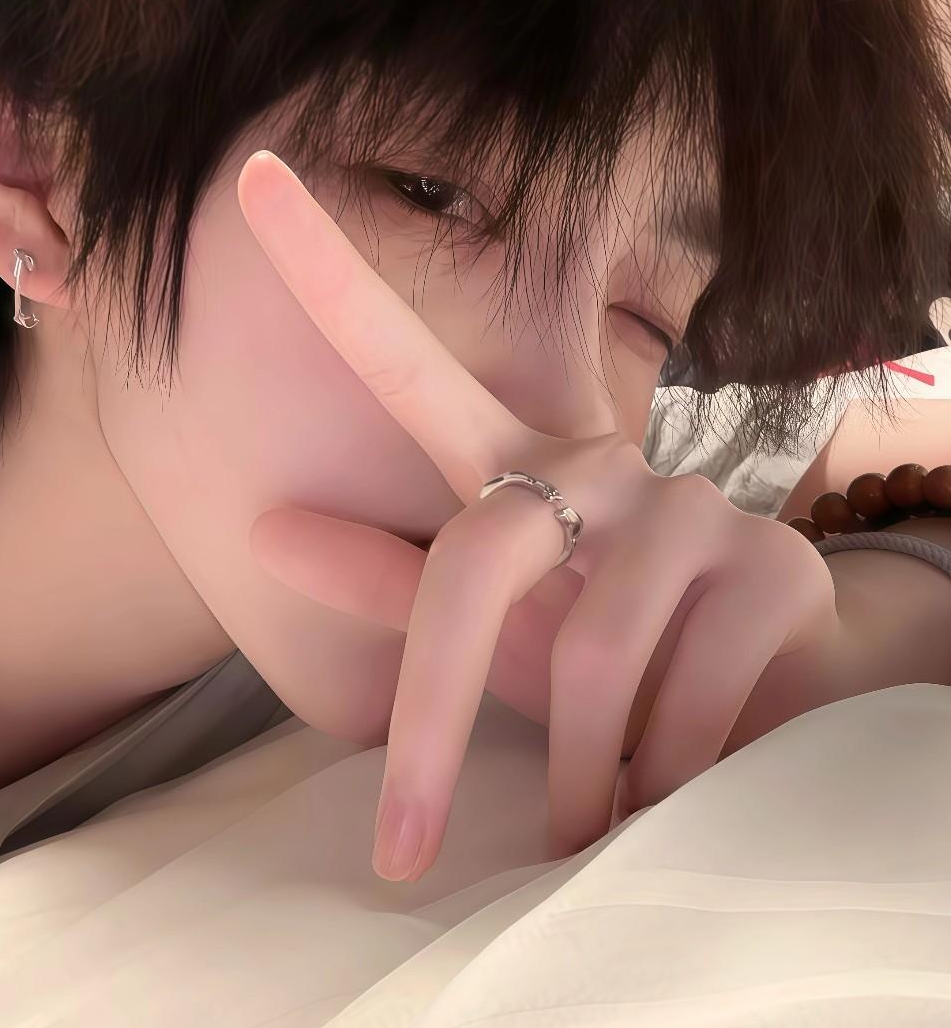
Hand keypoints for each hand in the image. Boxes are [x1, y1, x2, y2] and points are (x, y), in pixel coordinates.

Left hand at [236, 150, 837, 880]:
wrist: (766, 692)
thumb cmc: (600, 665)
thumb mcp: (490, 638)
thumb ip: (386, 585)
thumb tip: (267, 528)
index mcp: (510, 470)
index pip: (405, 361)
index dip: (330, 272)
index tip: (251, 180)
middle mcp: (596, 461)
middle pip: (475, 563)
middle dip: (431, 725)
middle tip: (400, 847)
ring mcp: (690, 505)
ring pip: (594, 655)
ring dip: (580, 770)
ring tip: (589, 819)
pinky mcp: (775, 566)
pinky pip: (686, 695)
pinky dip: (660, 775)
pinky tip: (670, 790)